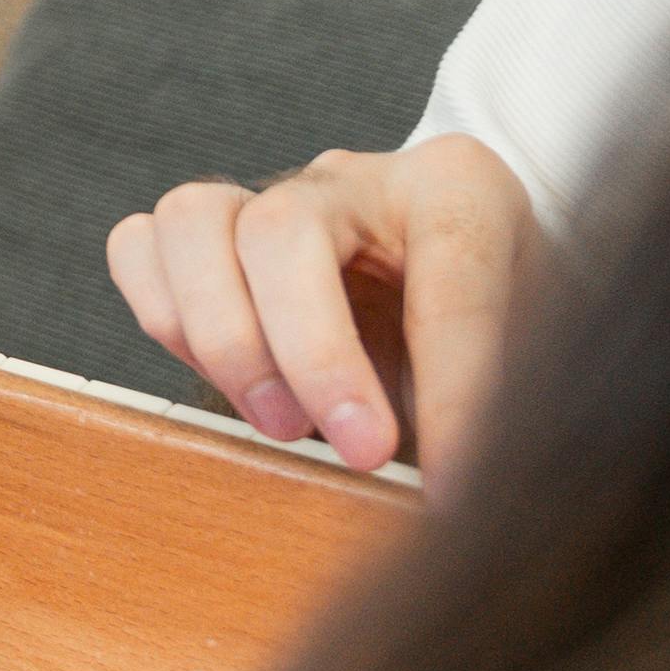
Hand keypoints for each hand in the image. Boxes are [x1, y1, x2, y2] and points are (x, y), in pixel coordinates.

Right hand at [100, 132, 539, 476]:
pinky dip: (164, 316)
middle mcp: (351, 179)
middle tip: (359, 451)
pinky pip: (139, 246)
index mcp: (456, 188)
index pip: (449, 281)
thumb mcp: (530, 359)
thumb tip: (473, 491)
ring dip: (223, 337)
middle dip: (312, 356)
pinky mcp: (207, 233)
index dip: (455, 393)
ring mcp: (265, 195)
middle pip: (282, 231)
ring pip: (191, 221)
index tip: (460, 485)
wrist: (459, 298)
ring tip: (281, 424)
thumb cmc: (497, 328)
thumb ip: (506, 402)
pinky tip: (223, 378)